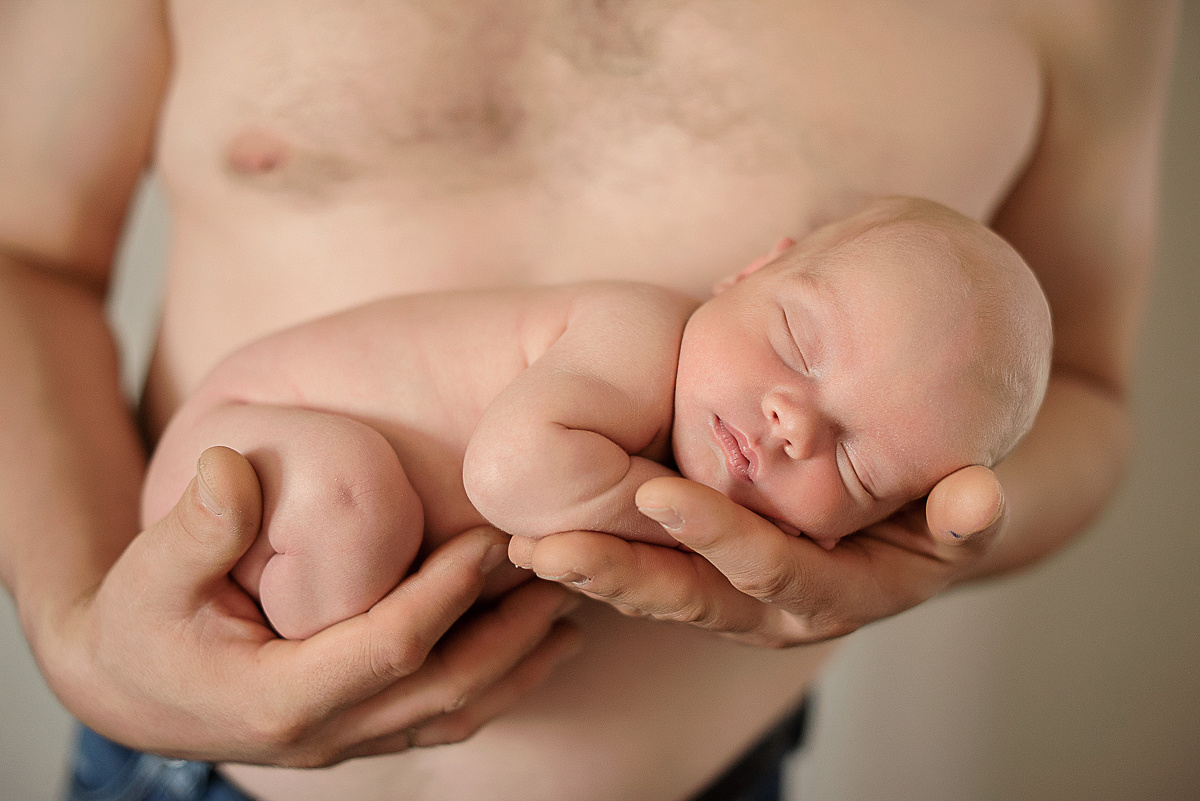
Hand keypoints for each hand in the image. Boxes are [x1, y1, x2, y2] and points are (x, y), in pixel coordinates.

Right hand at [39, 447, 580, 766]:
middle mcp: (325, 734)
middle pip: (444, 687)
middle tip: (561, 568)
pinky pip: (443, 719)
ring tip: (573, 605)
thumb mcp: (150, 573)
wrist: (129, 687)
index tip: (490, 542)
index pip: (388, 648)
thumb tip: (228, 465)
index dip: (444, 595)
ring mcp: (348, 742)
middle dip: (510, 630)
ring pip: (456, 712)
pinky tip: (537, 645)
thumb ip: (196, 525)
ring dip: (519, 661)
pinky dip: (498, 684)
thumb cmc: (140, 624)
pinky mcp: (361, 734)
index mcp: (279, 698)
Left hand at [508, 465, 1002, 647]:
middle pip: (691, 600)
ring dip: (592, 573)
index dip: (718, 536)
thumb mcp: (960, 507)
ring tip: (522, 547)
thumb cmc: (932, 497)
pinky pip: (645, 580)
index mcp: (837, 593)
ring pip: (656, 597)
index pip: (770, 570)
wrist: (910, 517)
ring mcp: (736, 603)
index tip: (656, 490)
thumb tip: (978, 495)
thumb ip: (967, 510)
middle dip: (619, 574)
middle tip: (544, 547)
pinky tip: (534, 542)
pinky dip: (596, 563)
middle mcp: (778, 611)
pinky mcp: (705, 583)